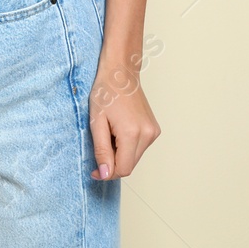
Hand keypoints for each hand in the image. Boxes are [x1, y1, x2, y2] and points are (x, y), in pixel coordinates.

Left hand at [88, 53, 159, 179]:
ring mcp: (153, 132)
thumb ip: (101, 150)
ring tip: (108, 133)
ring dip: (120, 154)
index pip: (123, 169)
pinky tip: (118, 130)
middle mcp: (148, 135)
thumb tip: (105, 174)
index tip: (94, 170)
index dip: (107, 173)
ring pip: (134, 157)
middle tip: (98, 146)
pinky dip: (127, 146)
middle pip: (130, 165)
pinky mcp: (154, 129)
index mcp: (132, 133)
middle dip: (112, 162)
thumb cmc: (106, 92)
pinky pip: (139, 148)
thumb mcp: (96, 122)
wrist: (120, 73)